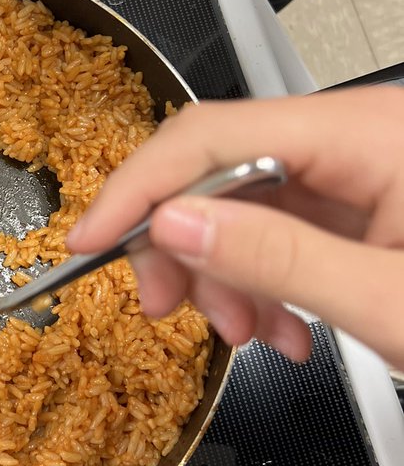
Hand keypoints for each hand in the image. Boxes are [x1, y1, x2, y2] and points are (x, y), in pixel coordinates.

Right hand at [67, 89, 403, 368]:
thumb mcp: (388, 300)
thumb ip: (280, 258)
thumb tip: (175, 225)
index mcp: (363, 134)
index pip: (213, 135)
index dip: (140, 188)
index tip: (91, 238)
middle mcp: (350, 135)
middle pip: (217, 166)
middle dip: (182, 244)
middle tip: (164, 304)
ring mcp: (352, 168)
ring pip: (239, 204)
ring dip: (221, 275)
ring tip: (243, 331)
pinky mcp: (354, 203)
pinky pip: (275, 229)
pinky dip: (259, 281)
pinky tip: (280, 327)